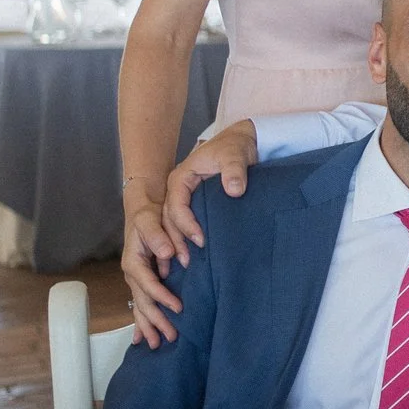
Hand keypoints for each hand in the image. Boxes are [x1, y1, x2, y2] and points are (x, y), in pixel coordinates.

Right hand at [120, 183, 185, 347]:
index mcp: (133, 261)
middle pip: (143, 302)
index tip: (178, 308)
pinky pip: (142, 303)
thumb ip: (156, 235)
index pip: (147, 284)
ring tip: (158, 344)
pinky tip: (144, 336)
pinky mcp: (144, 279)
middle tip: (171, 337)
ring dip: (149, 326)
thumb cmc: (148, 213)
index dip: (162, 297)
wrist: (143, 208)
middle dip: (156, 321)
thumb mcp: (149, 218)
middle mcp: (133, 274)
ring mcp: (137, 279)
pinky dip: (143, 321)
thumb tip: (166, 254)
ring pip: (141, 307)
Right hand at [160, 121, 256, 257]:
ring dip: (177, 244)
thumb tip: (234, 191)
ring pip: (172, 225)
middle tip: (187, 262)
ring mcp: (183, 198)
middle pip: (169, 219)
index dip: (186, 224)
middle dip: (176, 241)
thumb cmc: (235, 147)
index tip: (200, 240)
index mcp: (181, 178)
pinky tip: (191, 259)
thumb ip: (234, 170)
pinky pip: (183, 225)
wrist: (240, 143)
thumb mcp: (235, 155)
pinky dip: (184, 241)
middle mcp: (178, 190)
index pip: (176, 204)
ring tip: (187, 266)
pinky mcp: (193, 205)